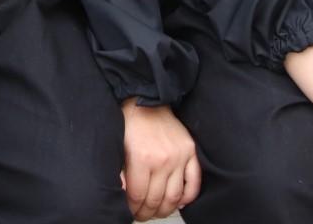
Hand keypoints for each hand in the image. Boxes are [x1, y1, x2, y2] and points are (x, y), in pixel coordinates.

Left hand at [119, 100, 200, 220]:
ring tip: (158, 211)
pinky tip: (179, 202)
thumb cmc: (131, 123)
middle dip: (147, 212)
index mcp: (142, 158)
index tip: (132, 211)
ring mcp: (179, 156)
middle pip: (156, 199)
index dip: (134, 208)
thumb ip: (121, 173)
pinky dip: (188, 197)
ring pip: (175, 197)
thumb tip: (125, 195)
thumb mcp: (118, 147)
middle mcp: (163, 159)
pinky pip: (194, 182)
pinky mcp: (190, 152)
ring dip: (166, 209)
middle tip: (143, 214)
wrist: (148, 101)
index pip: (139, 195)